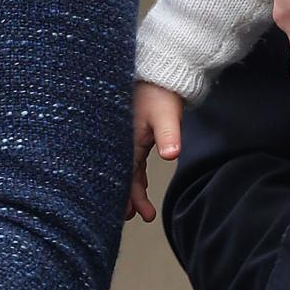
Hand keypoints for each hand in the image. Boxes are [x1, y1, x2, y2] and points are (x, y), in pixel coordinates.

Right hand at [128, 82, 183, 221]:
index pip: (122, 173)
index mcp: (124, 137)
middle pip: (118, 174)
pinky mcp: (130, 134)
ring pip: (123, 169)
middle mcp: (119, 139)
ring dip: (129, 189)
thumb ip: (169, 135)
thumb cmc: (161, 92)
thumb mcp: (166, 114)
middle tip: (131, 217)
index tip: (132, 213)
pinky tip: (138, 186)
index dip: (127, 195)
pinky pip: (128, 160)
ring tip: (137, 211)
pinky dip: (132, 175)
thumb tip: (171, 154)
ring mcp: (123, 136)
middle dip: (124, 197)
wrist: (160, 72)